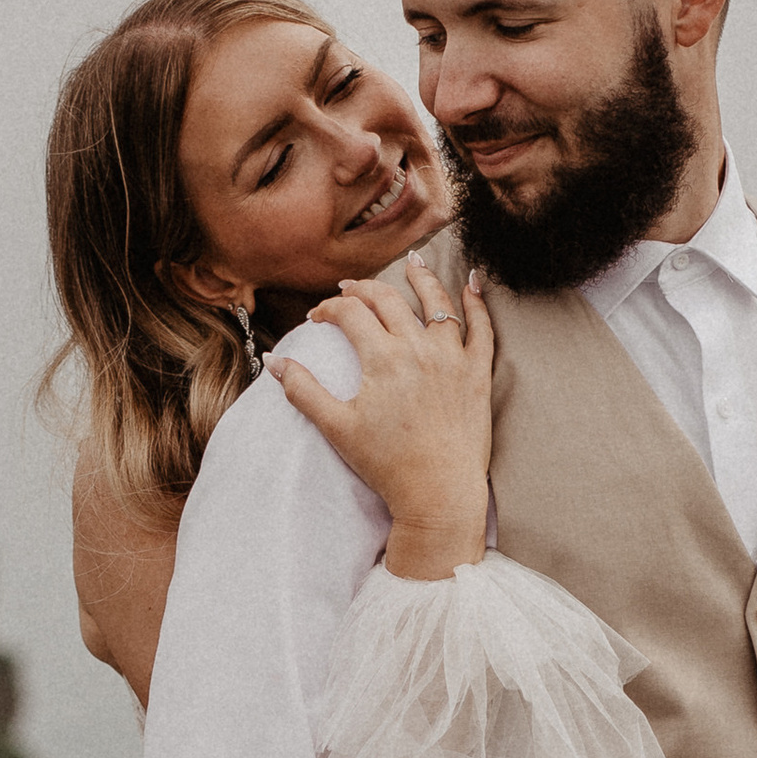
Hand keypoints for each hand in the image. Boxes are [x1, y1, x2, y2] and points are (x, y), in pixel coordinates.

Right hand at [272, 256, 494, 582]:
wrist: (438, 494)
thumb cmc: (386, 465)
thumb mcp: (336, 427)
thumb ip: (302, 389)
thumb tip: (274, 360)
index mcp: (381, 358)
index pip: (350, 313)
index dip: (328, 309)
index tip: (318, 318)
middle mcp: (418, 348)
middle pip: (388, 299)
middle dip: (364, 289)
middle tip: (350, 289)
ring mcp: (452, 358)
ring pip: (438, 302)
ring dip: (422, 278)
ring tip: (413, 263)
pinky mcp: (478, 373)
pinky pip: (482, 327)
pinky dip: (478, 302)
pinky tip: (473, 282)